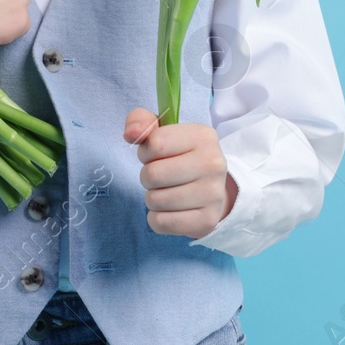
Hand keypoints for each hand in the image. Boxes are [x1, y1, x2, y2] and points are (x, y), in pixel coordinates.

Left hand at [123, 107, 236, 240]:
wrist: (211, 189)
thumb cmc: (180, 157)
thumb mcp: (163, 132)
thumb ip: (141, 121)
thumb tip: (131, 133)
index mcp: (203, 136)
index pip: (154, 144)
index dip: (146, 152)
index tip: (156, 155)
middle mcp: (214, 164)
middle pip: (152, 174)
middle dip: (148, 177)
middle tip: (161, 177)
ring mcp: (213, 194)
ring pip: (155, 200)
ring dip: (152, 198)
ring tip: (167, 192)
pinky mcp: (207, 221)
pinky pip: (161, 223)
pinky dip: (157, 218)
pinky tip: (170, 210)